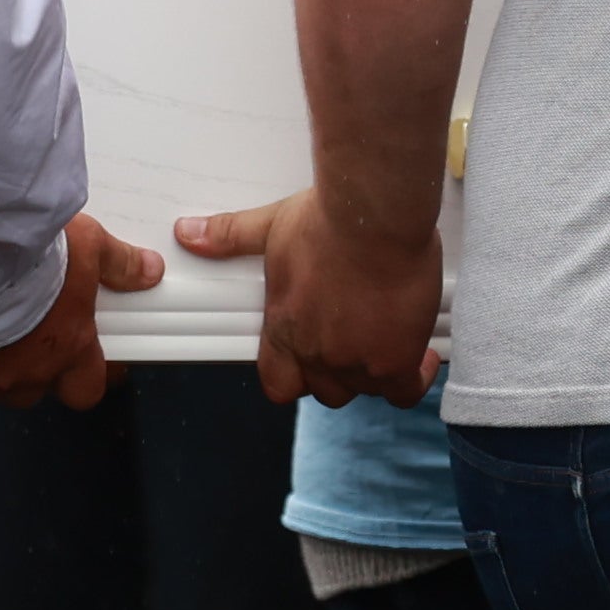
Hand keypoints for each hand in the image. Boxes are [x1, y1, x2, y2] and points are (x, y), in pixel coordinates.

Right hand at [0, 212, 164, 409]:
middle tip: (24, 338)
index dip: (85, 378)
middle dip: (32, 369)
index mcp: (68, 351)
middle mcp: (29, 374)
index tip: (81, 363)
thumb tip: (148, 271)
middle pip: (36, 390)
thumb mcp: (89, 248)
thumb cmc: (32, 255)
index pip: (87, 388)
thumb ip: (119, 264)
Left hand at [220, 184, 448, 409]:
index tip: (313, 360)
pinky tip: (419, 356)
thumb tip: (190, 233)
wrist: (374, 217)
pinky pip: (404, 392)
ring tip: (389, 340)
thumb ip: (231, 237)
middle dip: (341, 372)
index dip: (297, 376)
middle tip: (358, 340)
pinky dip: (413, 378)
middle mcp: (317, 354)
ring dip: (377, 370)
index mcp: (283, 330)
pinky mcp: (395, 361)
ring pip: (366, 390)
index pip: (278, 383)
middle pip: (326, 392)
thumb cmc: (328, 219)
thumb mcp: (272, 226)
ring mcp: (356, 362)